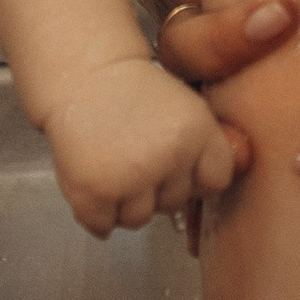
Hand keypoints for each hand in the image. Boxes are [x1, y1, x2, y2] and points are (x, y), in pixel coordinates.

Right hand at [44, 60, 245, 239]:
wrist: (83, 74)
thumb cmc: (132, 91)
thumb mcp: (185, 107)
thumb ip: (205, 148)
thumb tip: (212, 189)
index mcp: (197, 132)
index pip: (215, 181)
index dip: (195, 176)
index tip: (178, 165)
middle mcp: (169, 156)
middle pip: (174, 203)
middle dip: (156, 187)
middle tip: (134, 155)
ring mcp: (131, 176)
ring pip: (138, 219)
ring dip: (124, 203)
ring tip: (113, 167)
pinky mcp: (95, 191)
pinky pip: (102, 226)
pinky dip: (95, 214)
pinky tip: (94, 185)